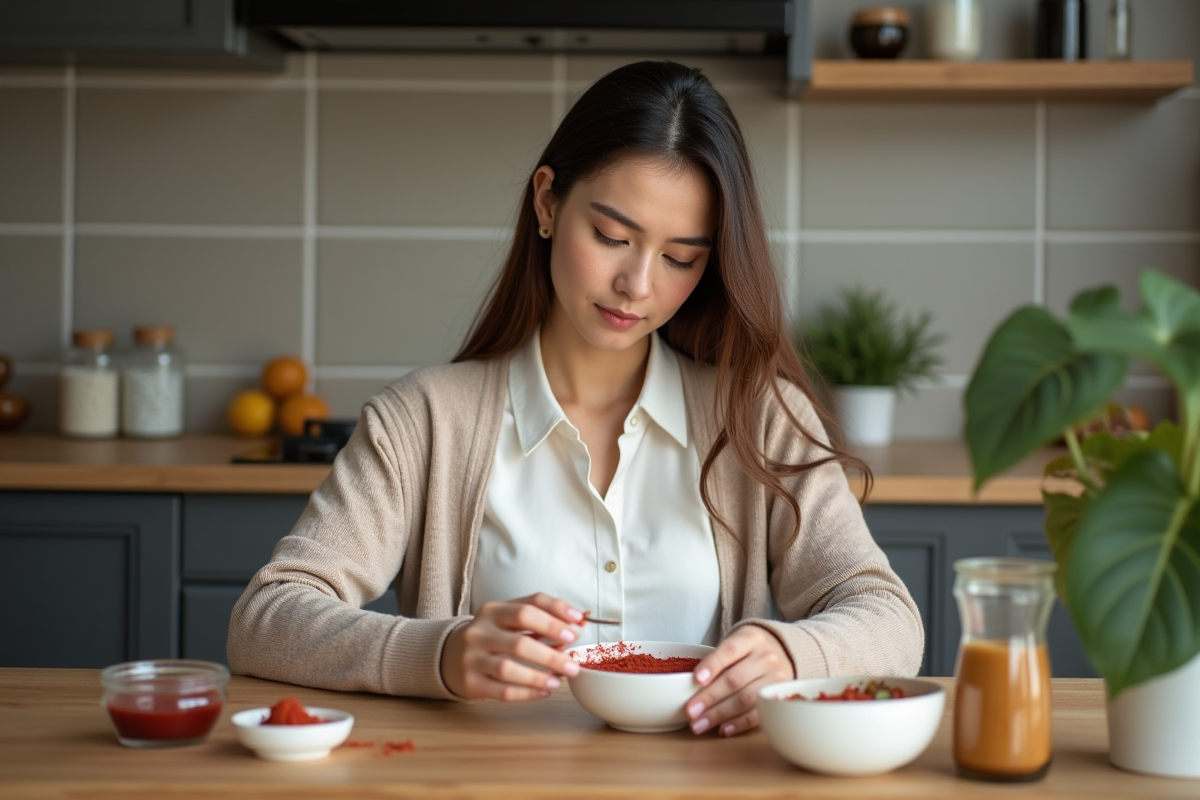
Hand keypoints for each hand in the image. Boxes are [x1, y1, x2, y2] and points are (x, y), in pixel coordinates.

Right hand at [440, 592, 583, 700]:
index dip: (555, 615)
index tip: (577, 625)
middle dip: (551, 654)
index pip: (528, 607)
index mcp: (492, 610)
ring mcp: (472, 658)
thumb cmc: (491, 635)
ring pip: (509, 669)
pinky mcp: (470, 683)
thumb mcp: (509, 619)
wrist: (449, 655)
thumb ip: (540, 618)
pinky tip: (544, 691)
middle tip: (573, 662)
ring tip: (560, 680)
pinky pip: (502, 691)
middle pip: (520, 642)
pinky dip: (527, 693)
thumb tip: (576, 627)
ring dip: (539, 676)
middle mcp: (479, 632)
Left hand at [685, 625, 793, 736]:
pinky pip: (759, 714)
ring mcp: (776, 679)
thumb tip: (690, 686)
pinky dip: (739, 723)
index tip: (696, 680)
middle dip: (710, 697)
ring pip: (745, 699)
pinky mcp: (779, 698)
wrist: (783, 652)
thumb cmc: (749, 650)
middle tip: (690, 711)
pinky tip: (723, 729)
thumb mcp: (736, 643)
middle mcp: (766, 657)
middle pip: (735, 679)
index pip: (730, 651)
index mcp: (751, 638)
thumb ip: (717, 659)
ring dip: (719, 714)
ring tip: (700, 724)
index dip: (712, 665)